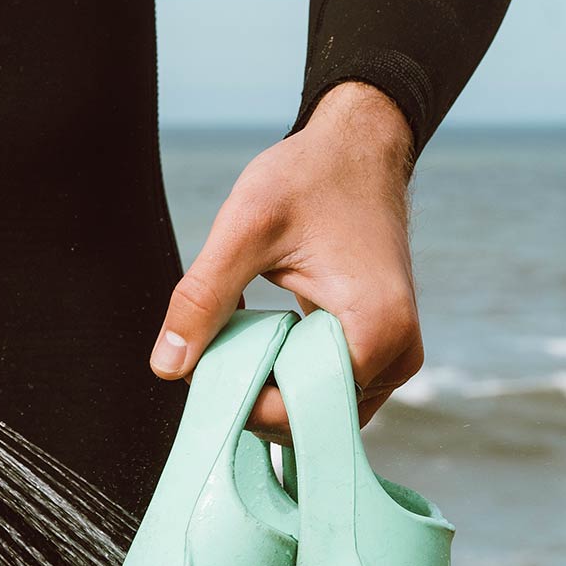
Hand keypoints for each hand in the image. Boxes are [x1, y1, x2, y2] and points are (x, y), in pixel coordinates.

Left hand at [148, 81, 419, 438]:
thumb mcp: (245, 230)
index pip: (301, 412)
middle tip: (213, 354)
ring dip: (270, 385)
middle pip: (312, 418)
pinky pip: (326, 386)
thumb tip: (168, 367)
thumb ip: (202, 299)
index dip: (244, 403)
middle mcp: (398, 355)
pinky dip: (287, 371)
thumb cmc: (309, 177)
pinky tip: (260, 336)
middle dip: (255, 396)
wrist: (358, 147)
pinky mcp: (381, 349)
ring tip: (237, 339)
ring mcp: (394, 357)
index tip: (203, 368)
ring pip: (318, 408)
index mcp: (377, 330)